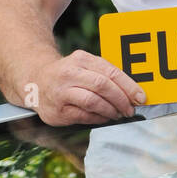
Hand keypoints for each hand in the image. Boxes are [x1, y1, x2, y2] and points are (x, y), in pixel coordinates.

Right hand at [29, 50, 146, 125]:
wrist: (35, 81)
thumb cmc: (69, 74)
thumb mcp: (84, 65)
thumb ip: (105, 74)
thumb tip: (133, 92)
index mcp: (81, 59)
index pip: (110, 72)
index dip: (129, 86)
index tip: (141, 97)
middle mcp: (69, 73)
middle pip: (102, 86)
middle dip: (121, 99)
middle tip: (130, 109)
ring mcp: (61, 92)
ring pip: (92, 101)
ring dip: (110, 110)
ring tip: (118, 114)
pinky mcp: (57, 111)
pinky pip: (83, 115)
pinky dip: (98, 118)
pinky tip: (104, 117)